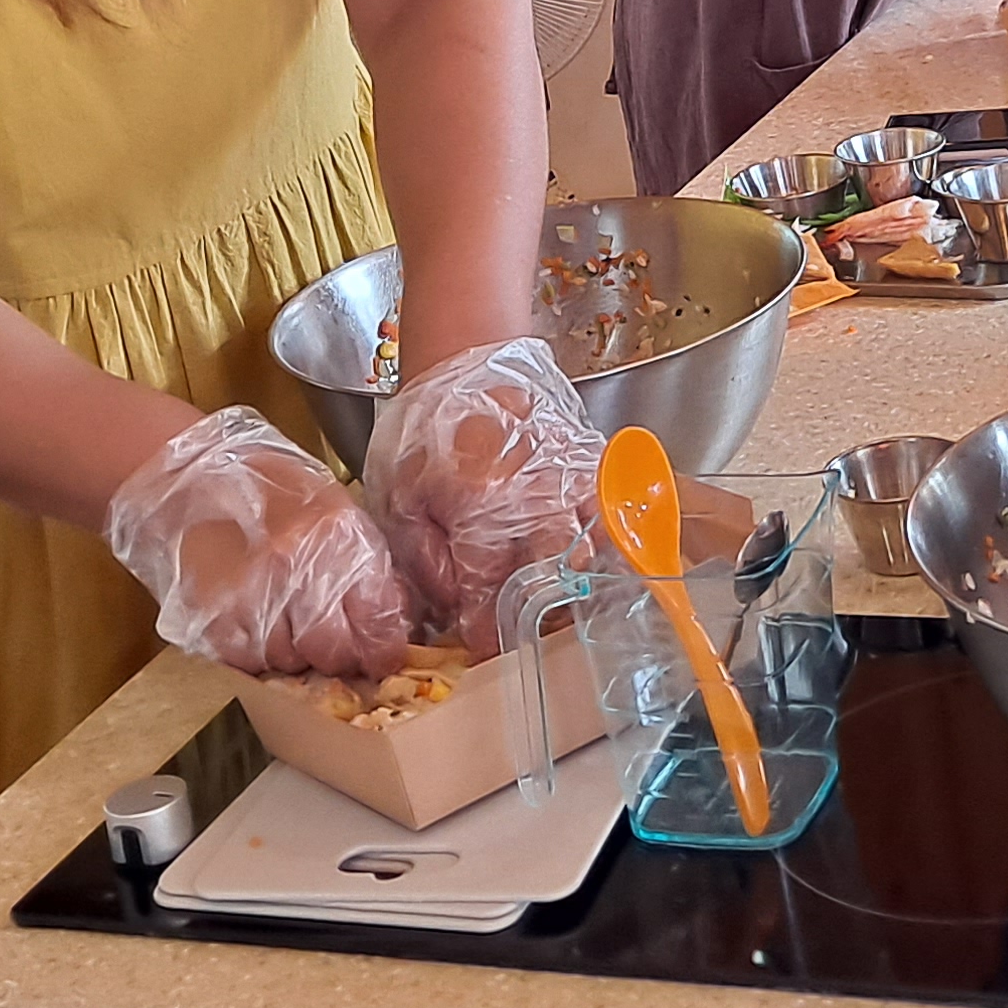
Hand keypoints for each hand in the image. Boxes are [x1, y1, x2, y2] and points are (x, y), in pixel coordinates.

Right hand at [106, 411, 409, 680]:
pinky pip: (248, 661)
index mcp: (338, 537)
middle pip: (333, 651)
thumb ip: (363, 562)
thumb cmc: (264, 484)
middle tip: (328, 639)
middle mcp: (297, 570)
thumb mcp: (332, 506)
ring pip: (289, 661)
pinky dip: (254, 650)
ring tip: (281, 615)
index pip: (377, 620)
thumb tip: (389, 618)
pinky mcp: (211, 619)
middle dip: (337, 653)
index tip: (378, 654)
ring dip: (292, 650)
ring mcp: (251, 597)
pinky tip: (251, 618)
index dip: (381, 647)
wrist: (184, 474)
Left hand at [359, 336, 602, 657]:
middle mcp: (536, 502)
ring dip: (570, 584)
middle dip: (537, 617)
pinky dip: (597, 544)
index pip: (491, 598)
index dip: (486, 634)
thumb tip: (451, 608)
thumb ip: (424, 560)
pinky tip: (580, 557)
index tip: (482, 648)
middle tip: (521, 629)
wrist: (467, 359)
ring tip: (551, 599)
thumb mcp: (400, 496)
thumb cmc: (425, 427)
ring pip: (588, 554)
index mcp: (481, 512)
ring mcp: (572, 482)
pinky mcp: (592, 466)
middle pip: (551, 585)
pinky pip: (607, 518)